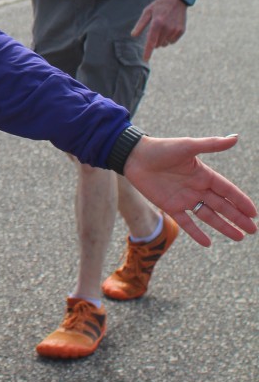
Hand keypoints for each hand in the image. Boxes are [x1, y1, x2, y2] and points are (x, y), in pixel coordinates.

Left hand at [123, 135, 256, 245]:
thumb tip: (235, 138)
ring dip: (223, 227)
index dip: (241, 202)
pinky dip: (196, 233)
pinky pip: (186, 223)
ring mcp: (184, 198)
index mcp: (203, 174)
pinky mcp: (170, 206)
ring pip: (208, 216)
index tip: (254, 214)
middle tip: (252, 231)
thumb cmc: (161, 148)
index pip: (227, 191)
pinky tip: (208, 244)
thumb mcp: (188, 146)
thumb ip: (211, 145)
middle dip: (237, 218)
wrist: (134, 156)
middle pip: (222, 206)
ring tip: (239, 238)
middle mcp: (196, 188)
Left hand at [131, 0, 186, 60]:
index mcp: (157, 23)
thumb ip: (140, 24)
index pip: (151, 41)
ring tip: (163, 27)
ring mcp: (175, 30)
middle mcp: (167, 27)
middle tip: (155, 29)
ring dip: (162, 39)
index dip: (148, 51)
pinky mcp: (181, 31)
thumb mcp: (147, 12)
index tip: (145, 59)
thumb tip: (133, 35)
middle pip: (157, 44)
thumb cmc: (159, 6)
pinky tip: (169, 28)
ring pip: (165, 43)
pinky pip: (172, 41)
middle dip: (154, 41)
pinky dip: (169, 38)